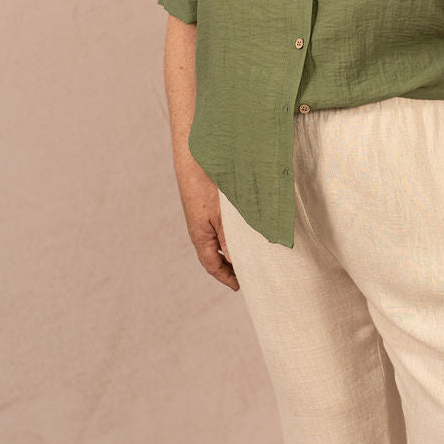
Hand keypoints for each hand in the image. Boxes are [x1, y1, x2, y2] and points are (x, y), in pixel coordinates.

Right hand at [176, 161, 239, 289]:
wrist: (196, 156)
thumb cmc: (206, 186)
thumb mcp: (222, 217)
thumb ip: (230, 239)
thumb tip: (239, 261)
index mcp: (200, 236)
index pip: (212, 265)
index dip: (226, 277)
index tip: (239, 286)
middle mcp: (200, 229)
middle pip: (214, 256)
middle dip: (230, 268)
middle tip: (246, 276)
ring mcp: (203, 218)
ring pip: (218, 242)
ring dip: (231, 251)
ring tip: (247, 258)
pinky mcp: (208, 207)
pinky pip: (219, 228)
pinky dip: (231, 236)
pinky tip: (242, 233)